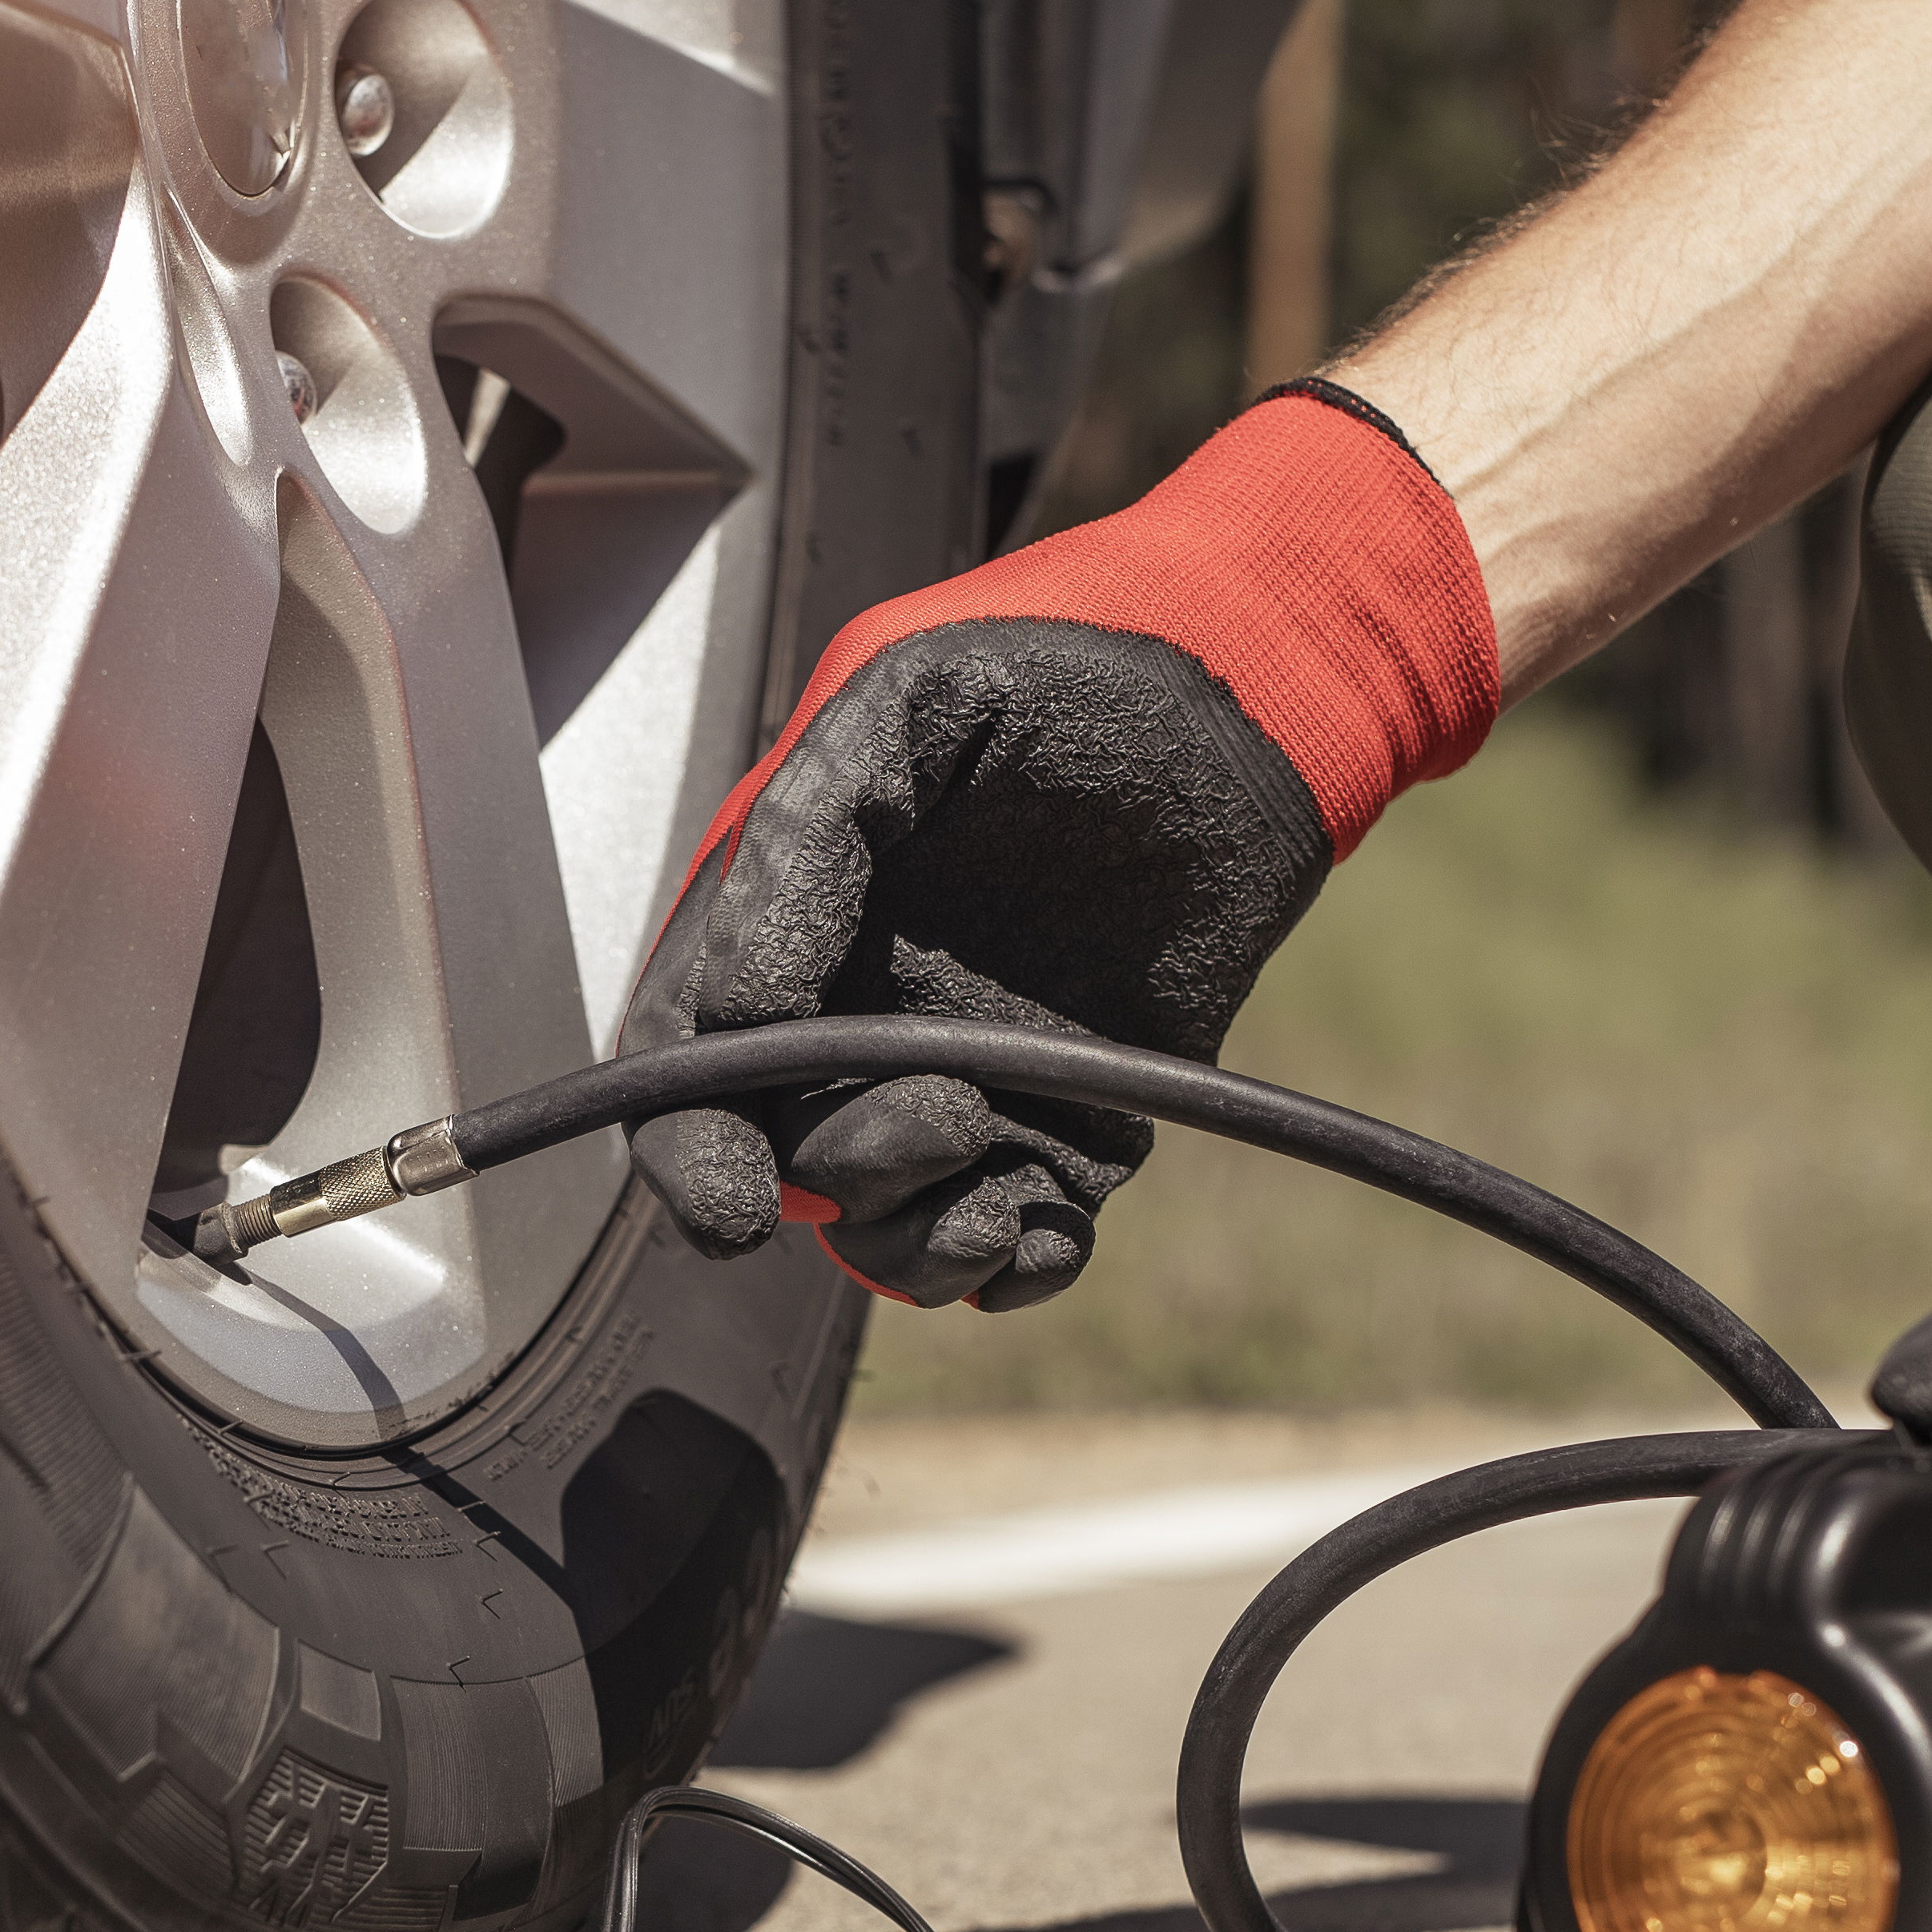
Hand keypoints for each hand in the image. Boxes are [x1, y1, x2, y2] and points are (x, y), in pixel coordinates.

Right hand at [624, 385, 1498, 1307]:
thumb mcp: (901, 700)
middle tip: (951, 1103)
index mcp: (790, 920)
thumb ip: (801, 837)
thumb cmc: (1066, 666)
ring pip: (890, 1224)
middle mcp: (862, 1012)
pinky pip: (1018, 1236)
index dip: (685, 1146)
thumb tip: (736, 1010)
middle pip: (787, 1158)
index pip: (688, 1060)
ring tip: (993, 1167)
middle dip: (840, 1174)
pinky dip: (1014, 1265)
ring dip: (919, 1236)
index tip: (728, 1203)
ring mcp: (969, 1075)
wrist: (1246, 693)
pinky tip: (1043, 1225)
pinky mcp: (1079, 1121)